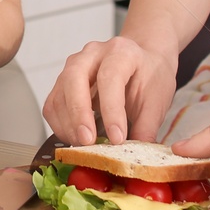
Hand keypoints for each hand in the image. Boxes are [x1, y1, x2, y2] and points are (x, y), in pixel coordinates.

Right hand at [43, 35, 177, 145]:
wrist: (142, 63)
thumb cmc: (149, 77)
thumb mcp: (157, 100)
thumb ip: (145, 127)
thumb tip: (132, 156)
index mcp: (121, 52)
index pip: (109, 78)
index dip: (111, 110)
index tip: (117, 138)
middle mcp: (92, 54)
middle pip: (74, 78)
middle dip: (79, 114)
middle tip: (89, 141)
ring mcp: (74, 66)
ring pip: (59, 94)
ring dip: (68, 125)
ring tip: (86, 146)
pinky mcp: (63, 83)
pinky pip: (52, 106)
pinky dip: (60, 126)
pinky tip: (76, 139)